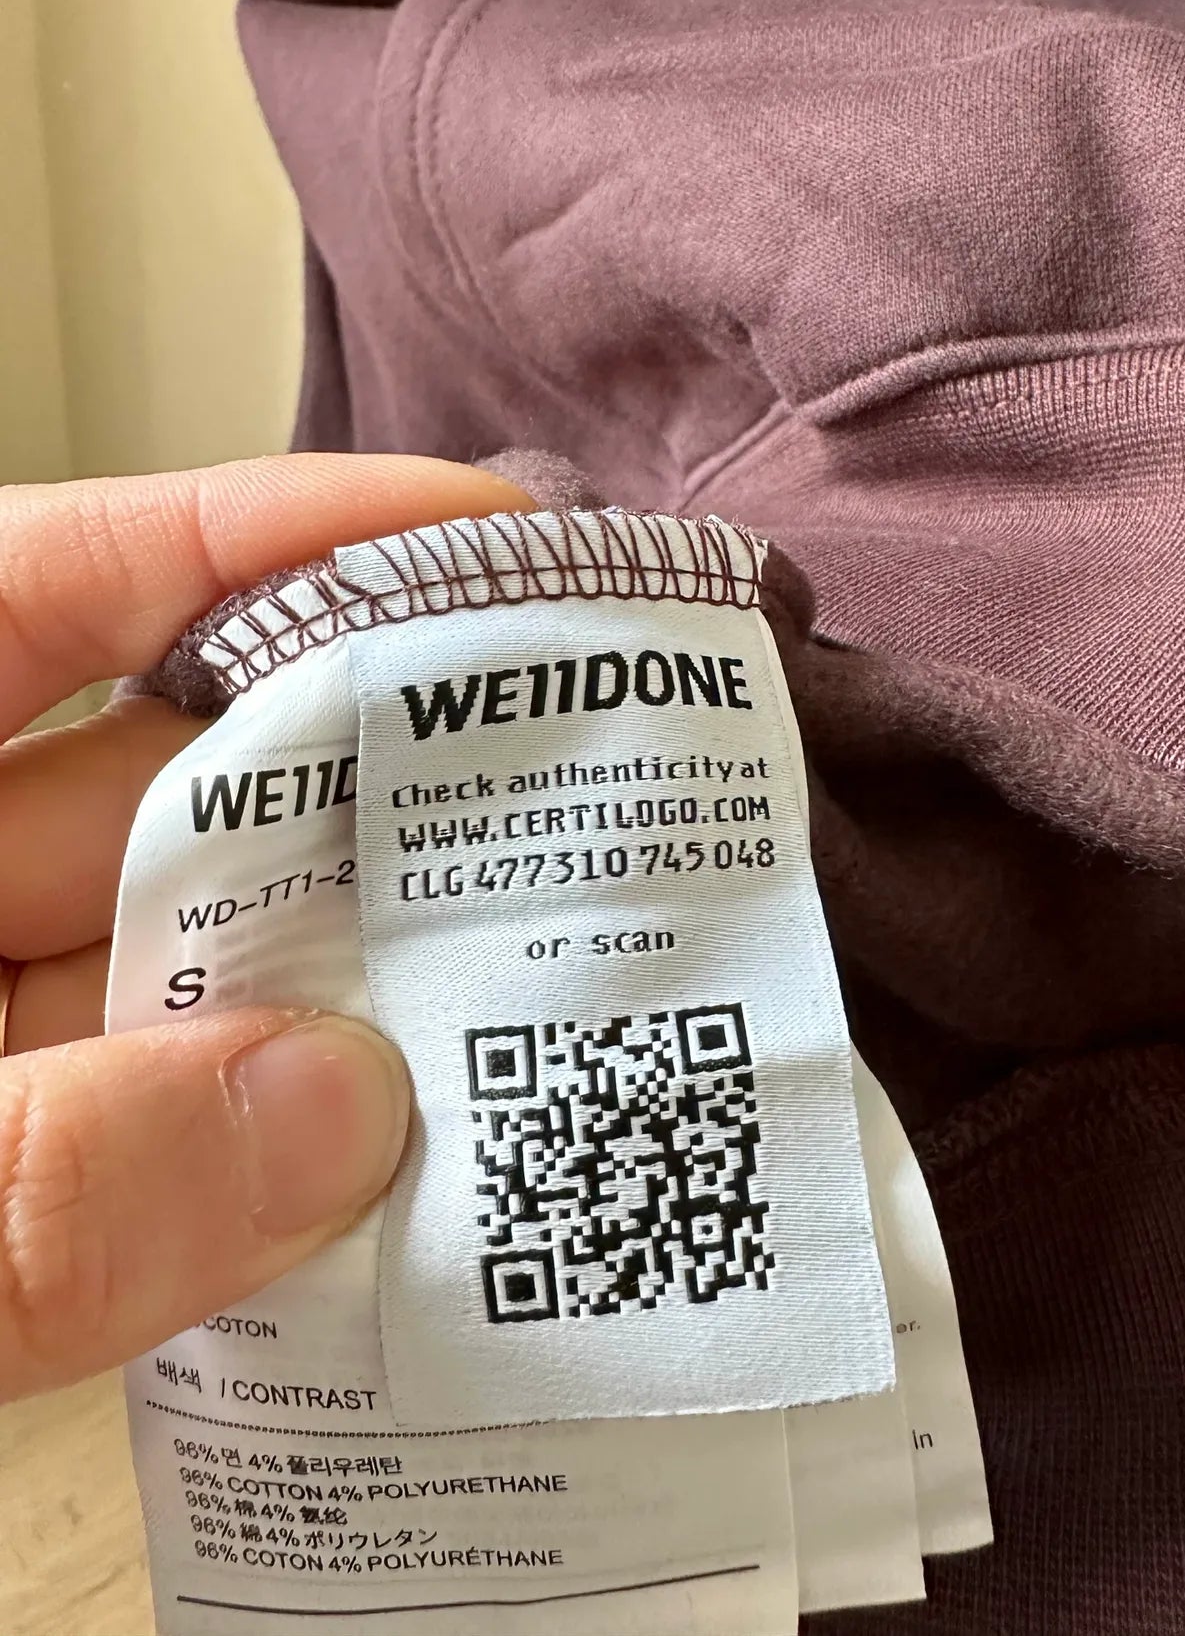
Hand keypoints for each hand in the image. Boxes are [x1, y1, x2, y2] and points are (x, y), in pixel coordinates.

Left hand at [0, 454, 531, 1402]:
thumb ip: (10, 1190)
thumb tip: (332, 1113)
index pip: (43, 587)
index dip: (265, 537)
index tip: (483, 539)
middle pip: (141, 792)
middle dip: (358, 794)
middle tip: (585, 807)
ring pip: (156, 996)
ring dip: (335, 1008)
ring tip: (544, 1008)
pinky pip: (125, 1177)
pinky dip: (253, 1184)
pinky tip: (399, 1184)